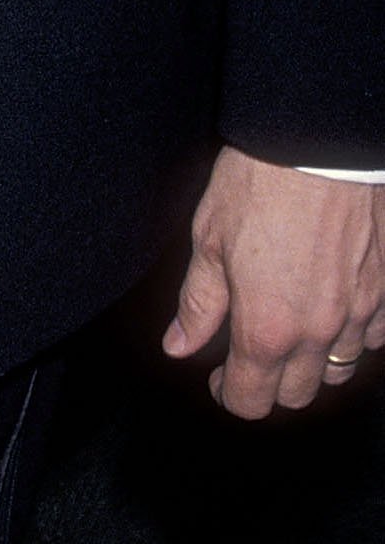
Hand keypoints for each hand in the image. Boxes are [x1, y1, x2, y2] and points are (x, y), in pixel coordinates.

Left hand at [163, 146, 384, 415]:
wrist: (318, 144)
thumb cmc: (258, 184)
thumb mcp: (209, 240)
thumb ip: (197, 304)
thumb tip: (178, 347)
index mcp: (266, 328)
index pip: (251, 400)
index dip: (230, 395)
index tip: (219, 379)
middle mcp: (318, 333)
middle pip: (297, 395)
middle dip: (270, 384)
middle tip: (250, 355)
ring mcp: (360, 314)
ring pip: (340, 371)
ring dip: (313, 364)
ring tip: (292, 331)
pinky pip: (373, 337)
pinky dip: (354, 336)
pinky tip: (333, 310)